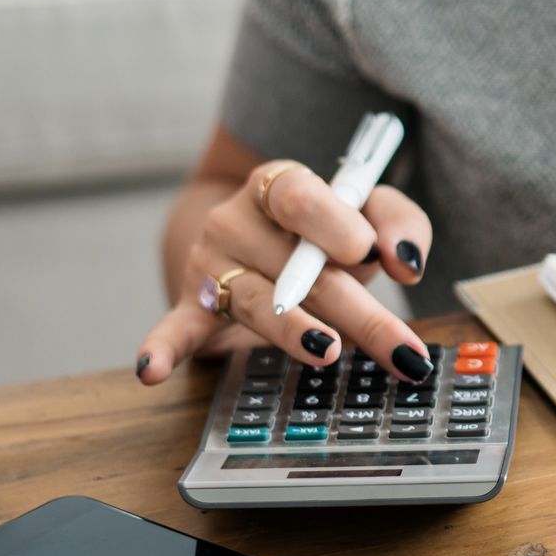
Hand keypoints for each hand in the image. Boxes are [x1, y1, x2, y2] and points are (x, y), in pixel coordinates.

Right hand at [136, 161, 436, 383]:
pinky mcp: (192, 307)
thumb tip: (406, 261)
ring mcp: (210, 266)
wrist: (254, 236)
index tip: (366, 252)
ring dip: (293, 329)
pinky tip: (150, 371)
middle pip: (298, 268)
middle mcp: (236, 220)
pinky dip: (162, 349)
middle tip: (402, 349)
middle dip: (358, 312)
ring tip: (326, 350)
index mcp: (280, 184)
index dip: (333, 224)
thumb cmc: (325, 229)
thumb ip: (398, 223)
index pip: (300, 197)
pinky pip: (175, 328)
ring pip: (257, 302)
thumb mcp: (368, 213)